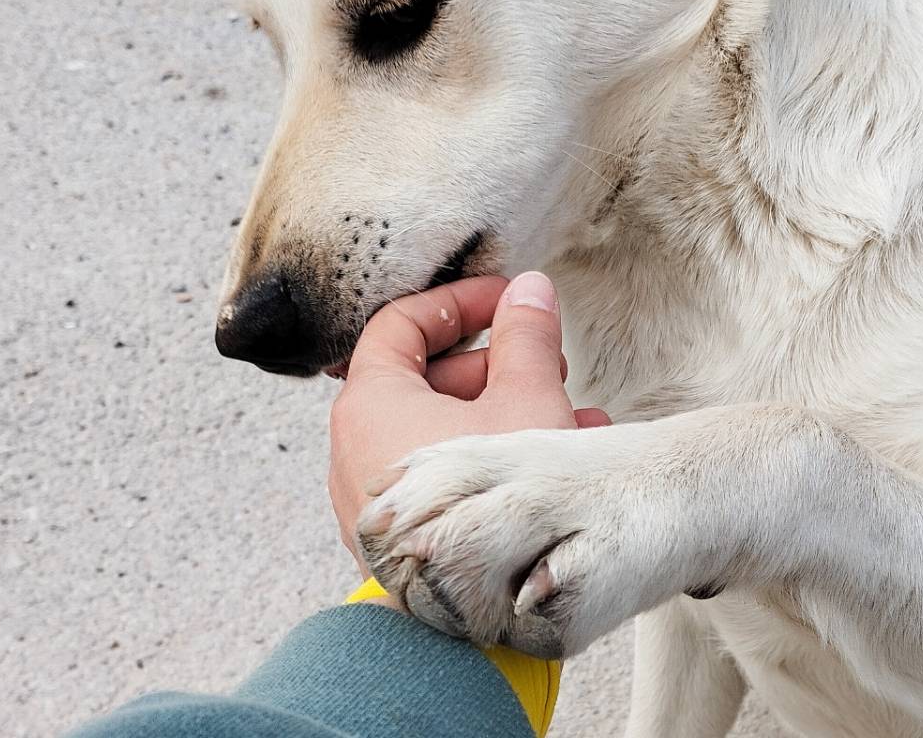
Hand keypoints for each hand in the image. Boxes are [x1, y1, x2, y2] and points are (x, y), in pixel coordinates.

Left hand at [328, 272, 608, 572]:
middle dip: (495, 365)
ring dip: (502, 413)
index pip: (401, 323)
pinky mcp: (395, 539)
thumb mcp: (526, 406)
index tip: (507, 300)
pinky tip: (553, 465)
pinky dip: (485, 458)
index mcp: (369, 406)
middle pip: (423, 377)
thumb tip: (530, 291)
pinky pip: (437, 477)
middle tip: (546, 362)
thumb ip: (527, 339)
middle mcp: (353, 451)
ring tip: (569, 417)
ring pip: (438, 431)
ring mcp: (371, 499)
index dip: (460, 302)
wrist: (473, 630)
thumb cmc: (492, 513)